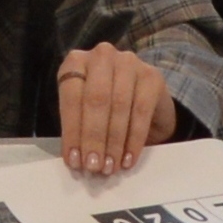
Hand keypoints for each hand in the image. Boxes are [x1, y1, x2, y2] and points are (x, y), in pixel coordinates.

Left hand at [57, 43, 176, 175]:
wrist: (146, 97)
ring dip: (113, 142)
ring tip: (110, 167)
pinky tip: (128, 159)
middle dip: (93, 137)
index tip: (73, 160)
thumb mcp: (85, 109)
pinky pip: (141, 111)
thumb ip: (79, 126)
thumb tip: (75, 160)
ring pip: (119, 106)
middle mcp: (101, 55)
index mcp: (76, 61)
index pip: (71, 96)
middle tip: (93, 166)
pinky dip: (134, 139)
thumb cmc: (106, 105)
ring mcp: (128, 62)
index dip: (72, 130)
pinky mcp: (152, 76)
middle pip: (95, 100)